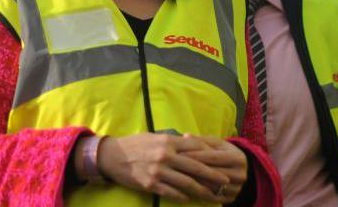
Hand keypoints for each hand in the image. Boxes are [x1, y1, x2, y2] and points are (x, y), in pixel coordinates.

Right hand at [96, 133, 230, 201]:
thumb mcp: (154, 137)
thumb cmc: (134, 145)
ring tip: (213, 195)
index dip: (210, 154)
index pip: (195, 147)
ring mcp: (159, 171)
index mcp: (168, 142)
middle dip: (213, 175)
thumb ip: (172, 141)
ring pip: (187, 183)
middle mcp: (165, 156)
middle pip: (196, 166)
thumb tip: (190, 143)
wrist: (112, 156)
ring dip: (202, 190)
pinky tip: (191, 199)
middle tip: (226, 181)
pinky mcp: (151, 184)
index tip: (222, 161)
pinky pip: (172, 193)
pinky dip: (184, 197)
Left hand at [180, 135, 248, 203]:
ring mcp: (237, 189)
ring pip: (211, 187)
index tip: (179, 154)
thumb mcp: (215, 144)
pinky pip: (212, 198)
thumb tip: (185, 135)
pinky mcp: (231, 199)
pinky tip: (185, 188)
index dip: (196, 155)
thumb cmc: (221, 152)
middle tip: (176, 167)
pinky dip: (199, 193)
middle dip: (193, 170)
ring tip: (179, 177)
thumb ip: (201, 140)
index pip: (214, 157)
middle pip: (213, 173)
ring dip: (194, 183)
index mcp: (238, 158)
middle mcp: (241, 175)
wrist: (236, 170)